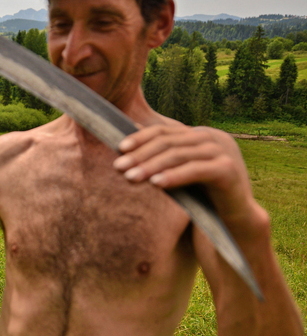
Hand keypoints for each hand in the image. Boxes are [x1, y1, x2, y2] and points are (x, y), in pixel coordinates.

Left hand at [113, 125, 257, 220]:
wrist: (234, 221)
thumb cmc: (201, 196)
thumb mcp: (178, 172)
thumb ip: (161, 156)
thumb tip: (127, 137)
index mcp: (200, 134)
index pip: (164, 131)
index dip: (139, 139)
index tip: (118, 150)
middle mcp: (213, 137)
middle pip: (169, 142)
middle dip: (140, 155)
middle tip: (118, 167)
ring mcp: (223, 151)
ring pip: (178, 154)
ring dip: (151, 166)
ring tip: (130, 178)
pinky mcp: (228, 169)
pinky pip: (195, 170)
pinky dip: (173, 176)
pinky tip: (155, 184)